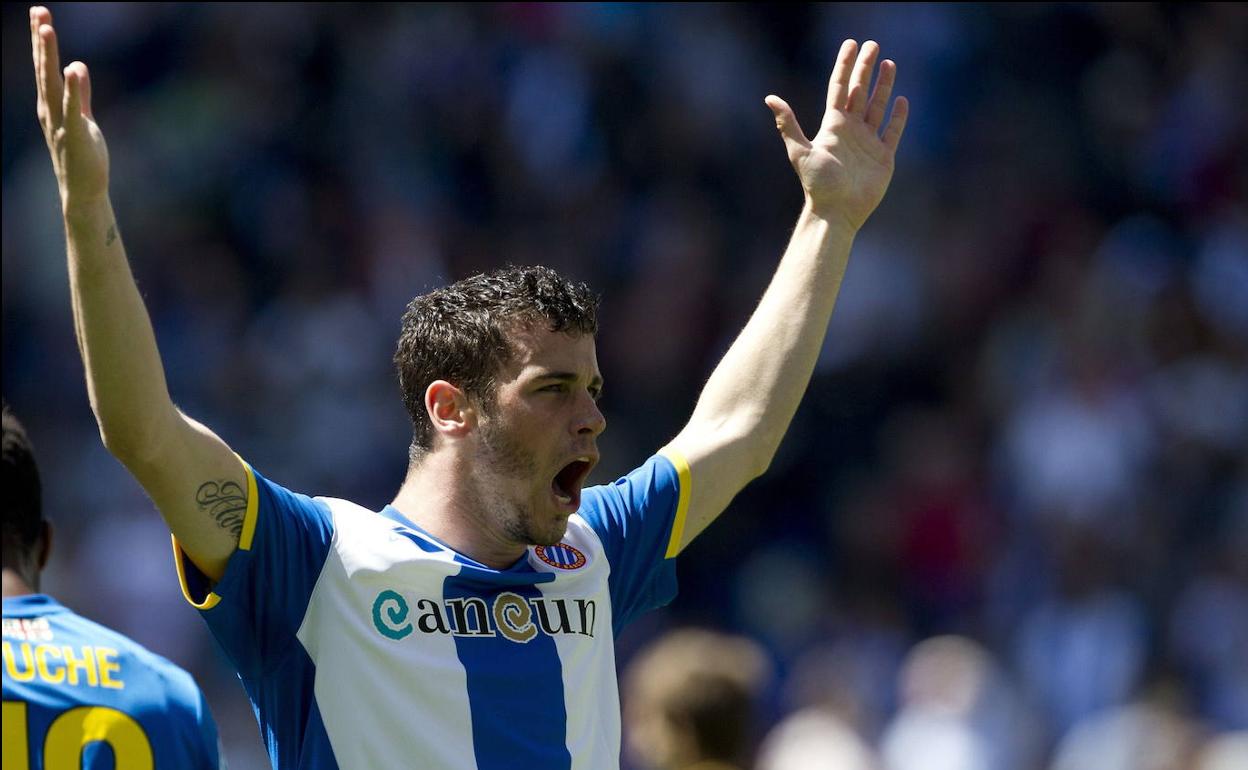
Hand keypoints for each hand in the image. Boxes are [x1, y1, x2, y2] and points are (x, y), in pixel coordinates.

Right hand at [31, 6, 109, 207]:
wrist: (84, 190)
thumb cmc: (83, 155)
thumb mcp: (82, 118)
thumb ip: (80, 94)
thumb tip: (78, 66)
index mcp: (51, 105)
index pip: (45, 68)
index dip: (42, 42)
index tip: (40, 15)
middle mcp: (49, 111)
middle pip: (44, 69)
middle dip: (41, 40)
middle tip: (38, 12)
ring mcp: (59, 123)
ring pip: (52, 84)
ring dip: (48, 56)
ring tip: (47, 28)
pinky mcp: (75, 136)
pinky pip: (72, 109)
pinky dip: (73, 89)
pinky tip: (73, 68)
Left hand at [766, 40, 908, 232]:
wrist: (836, 212)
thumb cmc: (817, 184)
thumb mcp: (800, 152)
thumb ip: (788, 124)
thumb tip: (770, 98)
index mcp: (832, 126)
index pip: (839, 88)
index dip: (845, 66)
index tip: (851, 44)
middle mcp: (850, 130)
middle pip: (860, 92)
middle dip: (866, 68)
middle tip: (873, 45)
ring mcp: (868, 143)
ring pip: (878, 107)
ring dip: (883, 86)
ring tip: (889, 63)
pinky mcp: (883, 157)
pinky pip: (892, 132)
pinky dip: (897, 117)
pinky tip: (901, 100)